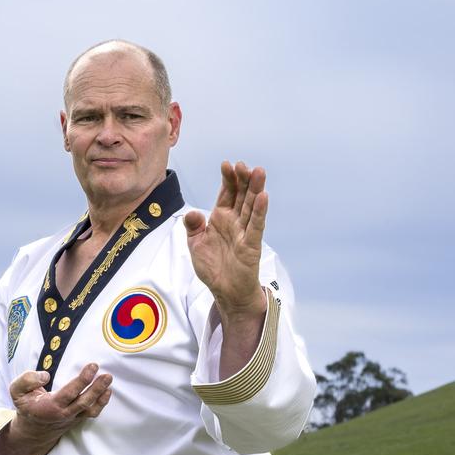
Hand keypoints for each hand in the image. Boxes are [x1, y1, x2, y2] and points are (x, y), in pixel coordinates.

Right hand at [10, 363, 112, 440]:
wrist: (33, 429)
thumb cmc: (27, 406)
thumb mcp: (16, 391)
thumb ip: (27, 380)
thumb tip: (45, 375)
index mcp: (49, 406)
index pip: (69, 393)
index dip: (82, 380)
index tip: (92, 366)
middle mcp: (63, 413)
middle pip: (84, 401)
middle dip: (96, 387)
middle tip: (106, 374)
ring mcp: (72, 417)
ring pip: (90, 408)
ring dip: (101, 395)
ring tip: (108, 380)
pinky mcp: (78, 418)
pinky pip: (92, 413)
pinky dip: (101, 403)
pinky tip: (107, 390)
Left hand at [184, 161, 267, 319]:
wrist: (225, 291)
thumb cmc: (213, 267)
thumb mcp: (196, 245)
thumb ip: (193, 227)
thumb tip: (191, 213)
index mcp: (221, 218)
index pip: (226, 194)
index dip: (227, 179)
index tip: (226, 164)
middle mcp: (235, 222)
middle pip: (241, 195)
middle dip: (242, 179)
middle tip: (243, 164)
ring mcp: (244, 232)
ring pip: (251, 206)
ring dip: (255, 189)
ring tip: (258, 171)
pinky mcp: (251, 245)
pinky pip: (256, 226)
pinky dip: (259, 212)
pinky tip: (263, 197)